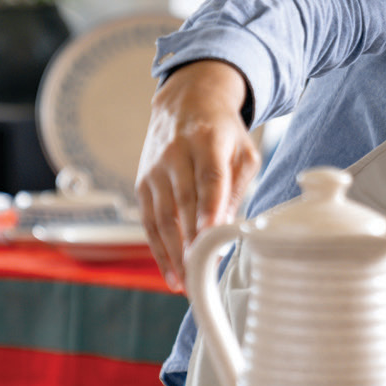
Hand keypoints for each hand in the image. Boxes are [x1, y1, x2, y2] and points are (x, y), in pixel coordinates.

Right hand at [135, 60, 259, 292]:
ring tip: (186, 283)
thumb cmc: (223, 132)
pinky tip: (171, 271)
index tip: (212, 236)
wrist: (186, 102)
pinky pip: (149, 221)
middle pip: (183, 202)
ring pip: (162, 216)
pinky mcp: (142, 183)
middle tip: (202, 274)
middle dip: (191, 241)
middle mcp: (176, 153)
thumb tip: (227, 230)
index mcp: (208, 140)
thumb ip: (237, 188)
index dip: (210, 208)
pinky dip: (159, 249)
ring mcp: (155, 169)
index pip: (209, 178)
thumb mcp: (243, 151)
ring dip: (173, 252)